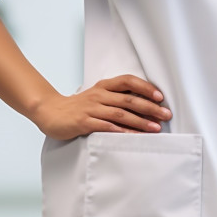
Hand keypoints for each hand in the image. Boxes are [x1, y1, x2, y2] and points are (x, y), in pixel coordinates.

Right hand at [32, 75, 171, 140]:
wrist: (51, 112)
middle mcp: (99, 95)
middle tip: (165, 114)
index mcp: (104, 86)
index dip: (145, 87)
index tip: (160, 96)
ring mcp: (92, 108)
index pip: (128, 81)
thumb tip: (144, 104)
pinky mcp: (84, 122)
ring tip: (155, 128)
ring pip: (121, 114)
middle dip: (150, 107)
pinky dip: (121, 131)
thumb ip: (117, 98)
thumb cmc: (79, 106)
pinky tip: (133, 136)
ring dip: (140, 121)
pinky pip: (106, 126)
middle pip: (129, 99)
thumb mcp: (98, 96)